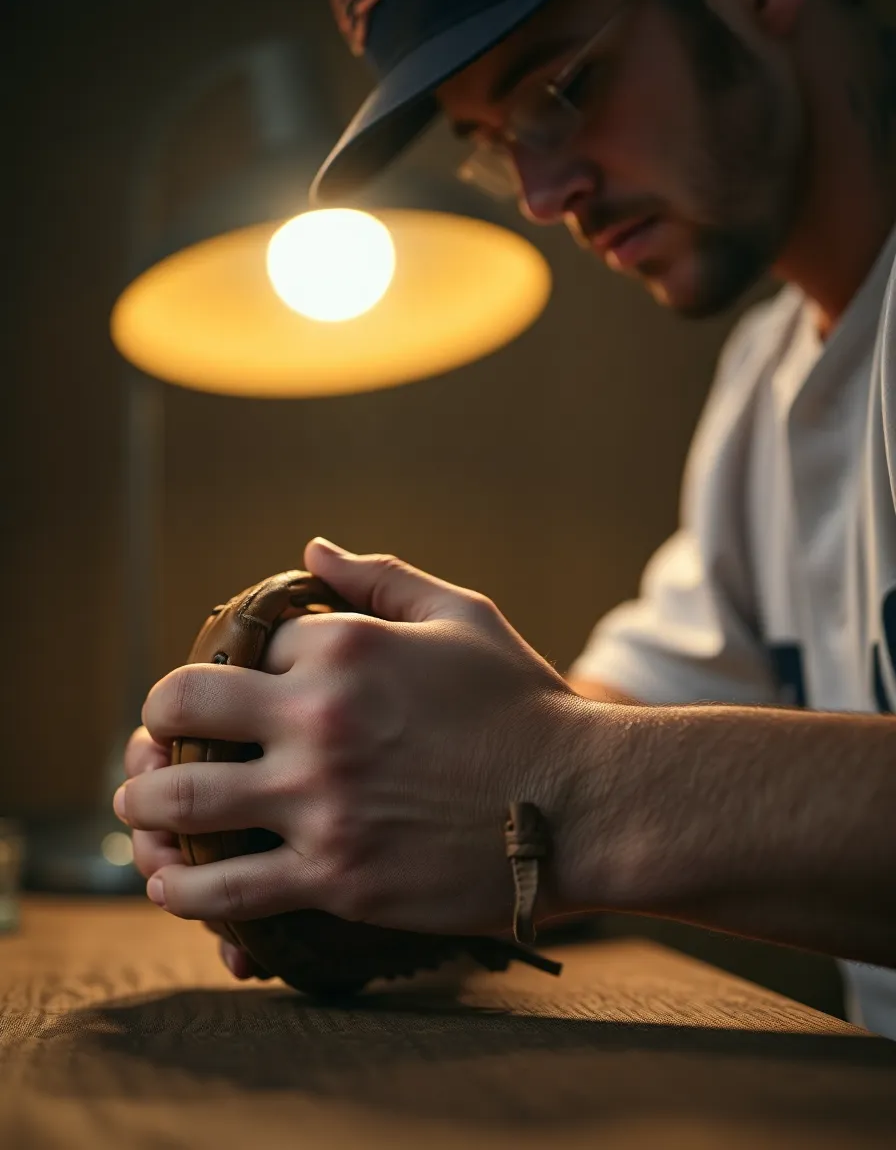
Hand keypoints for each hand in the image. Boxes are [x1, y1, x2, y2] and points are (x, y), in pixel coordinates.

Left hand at [115, 539, 594, 937]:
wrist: (584, 803)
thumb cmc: (525, 703)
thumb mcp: (462, 616)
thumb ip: (380, 577)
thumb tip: (311, 549)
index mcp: (344, 647)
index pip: (242, 646)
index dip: (231, 667)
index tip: (230, 693)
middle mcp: (319, 719)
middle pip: (180, 709)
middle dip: (153, 725)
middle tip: (150, 744)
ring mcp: (323, 802)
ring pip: (183, 803)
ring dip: (143, 806)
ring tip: (136, 812)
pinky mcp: (338, 877)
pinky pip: (227, 890)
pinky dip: (182, 888)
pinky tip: (165, 881)